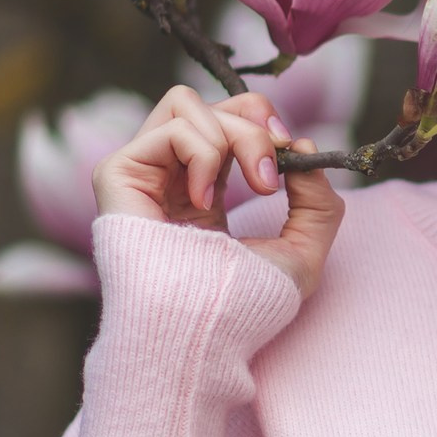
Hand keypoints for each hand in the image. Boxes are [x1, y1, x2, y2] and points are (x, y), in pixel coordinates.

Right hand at [91, 85, 342, 299]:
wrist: (201, 333)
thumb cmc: (244, 307)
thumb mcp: (303, 254)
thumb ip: (317, 203)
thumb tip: (303, 147)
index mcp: (203, 190)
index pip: (229, 119)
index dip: (263, 121)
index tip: (291, 152)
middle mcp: (169, 177)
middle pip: (213, 104)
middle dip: (254, 126)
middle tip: (270, 176)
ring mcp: (142, 173)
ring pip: (187, 103)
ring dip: (232, 137)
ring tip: (238, 189)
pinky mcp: (118, 173)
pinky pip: (173, 127)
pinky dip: (204, 154)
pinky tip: (204, 200)